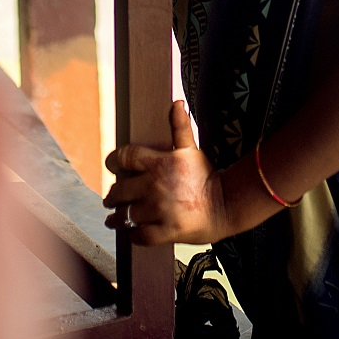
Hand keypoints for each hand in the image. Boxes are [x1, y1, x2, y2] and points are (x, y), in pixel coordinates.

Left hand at [103, 100, 227, 244]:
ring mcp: (160, 210)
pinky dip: (132, 235)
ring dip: (118, 218)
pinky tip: (131, 232)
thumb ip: (180, 127)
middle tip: (112, 198)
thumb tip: (177, 102)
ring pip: (126, 215)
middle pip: (120, 190)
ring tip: (114, 218)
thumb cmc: (206, 177)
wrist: (226, 206)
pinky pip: (139, 235)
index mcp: (160, 163)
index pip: (125, 157)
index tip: (113, 166)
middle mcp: (156, 186)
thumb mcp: (191, 150)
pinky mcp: (166, 231)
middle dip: (113, 195)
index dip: (114, 161)